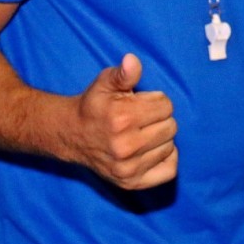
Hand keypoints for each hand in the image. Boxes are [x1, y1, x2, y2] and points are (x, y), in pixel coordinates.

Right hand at [71, 53, 177, 189]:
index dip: (155, 100)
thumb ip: (124, 73)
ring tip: (141, 133)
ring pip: (170, 146)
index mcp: (122, 119)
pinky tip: (151, 150)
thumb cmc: (94, 106)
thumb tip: (132, 60)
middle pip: (171, 126)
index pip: (166, 105)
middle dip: (159, 118)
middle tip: (140, 119)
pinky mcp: (131, 183)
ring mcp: (128, 168)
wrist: (72, 135)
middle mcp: (126, 146)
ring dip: (160, 138)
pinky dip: (166, 158)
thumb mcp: (105, 82)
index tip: (139, 103)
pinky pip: (169, 170)